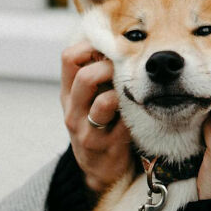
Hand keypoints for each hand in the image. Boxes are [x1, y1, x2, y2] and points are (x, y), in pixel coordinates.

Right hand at [60, 40, 131, 192]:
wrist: (98, 170)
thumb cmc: (99, 125)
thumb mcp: (88, 100)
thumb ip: (96, 74)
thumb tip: (120, 40)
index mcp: (68, 93)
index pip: (68, 57)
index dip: (90, 46)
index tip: (110, 48)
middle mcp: (73, 111)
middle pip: (85, 77)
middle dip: (110, 68)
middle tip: (126, 71)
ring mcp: (88, 131)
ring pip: (104, 102)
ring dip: (123, 93)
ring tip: (134, 92)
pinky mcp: (107, 147)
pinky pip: (125, 124)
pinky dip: (135, 114)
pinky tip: (142, 110)